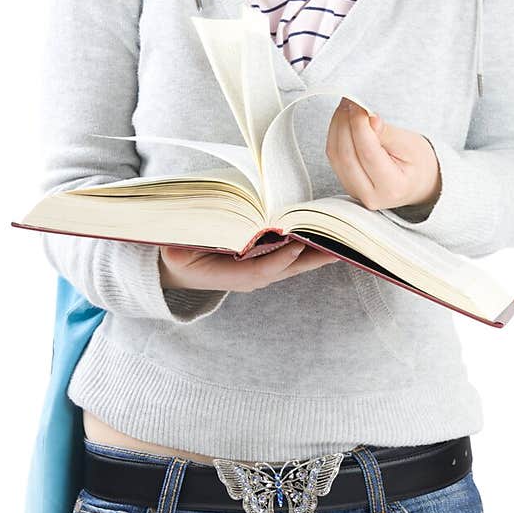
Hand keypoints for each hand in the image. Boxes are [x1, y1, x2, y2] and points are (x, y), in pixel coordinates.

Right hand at [159, 239, 339, 293]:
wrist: (173, 267)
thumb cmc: (176, 254)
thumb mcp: (175, 251)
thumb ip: (184, 247)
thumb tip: (184, 242)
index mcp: (228, 275)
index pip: (260, 270)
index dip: (279, 259)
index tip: (296, 243)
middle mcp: (248, 277)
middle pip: (287, 270)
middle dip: (312, 259)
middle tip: (337, 247)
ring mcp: (256, 271)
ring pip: (293, 264)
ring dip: (316, 253)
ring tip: (340, 240)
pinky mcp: (260, 261)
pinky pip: (288, 255)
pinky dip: (306, 246)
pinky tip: (322, 236)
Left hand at [325, 98, 441, 212]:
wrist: (418, 182)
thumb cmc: (418, 163)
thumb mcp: (411, 145)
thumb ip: (387, 133)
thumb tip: (368, 119)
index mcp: (392, 187)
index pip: (368, 153)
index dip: (359, 126)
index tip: (359, 105)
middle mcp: (371, 196)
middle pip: (346, 156)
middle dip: (344, 124)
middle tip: (350, 102)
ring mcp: (356, 192)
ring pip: (336, 157)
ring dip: (337, 128)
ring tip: (346, 107)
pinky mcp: (347, 184)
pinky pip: (334, 159)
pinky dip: (335, 136)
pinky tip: (343, 121)